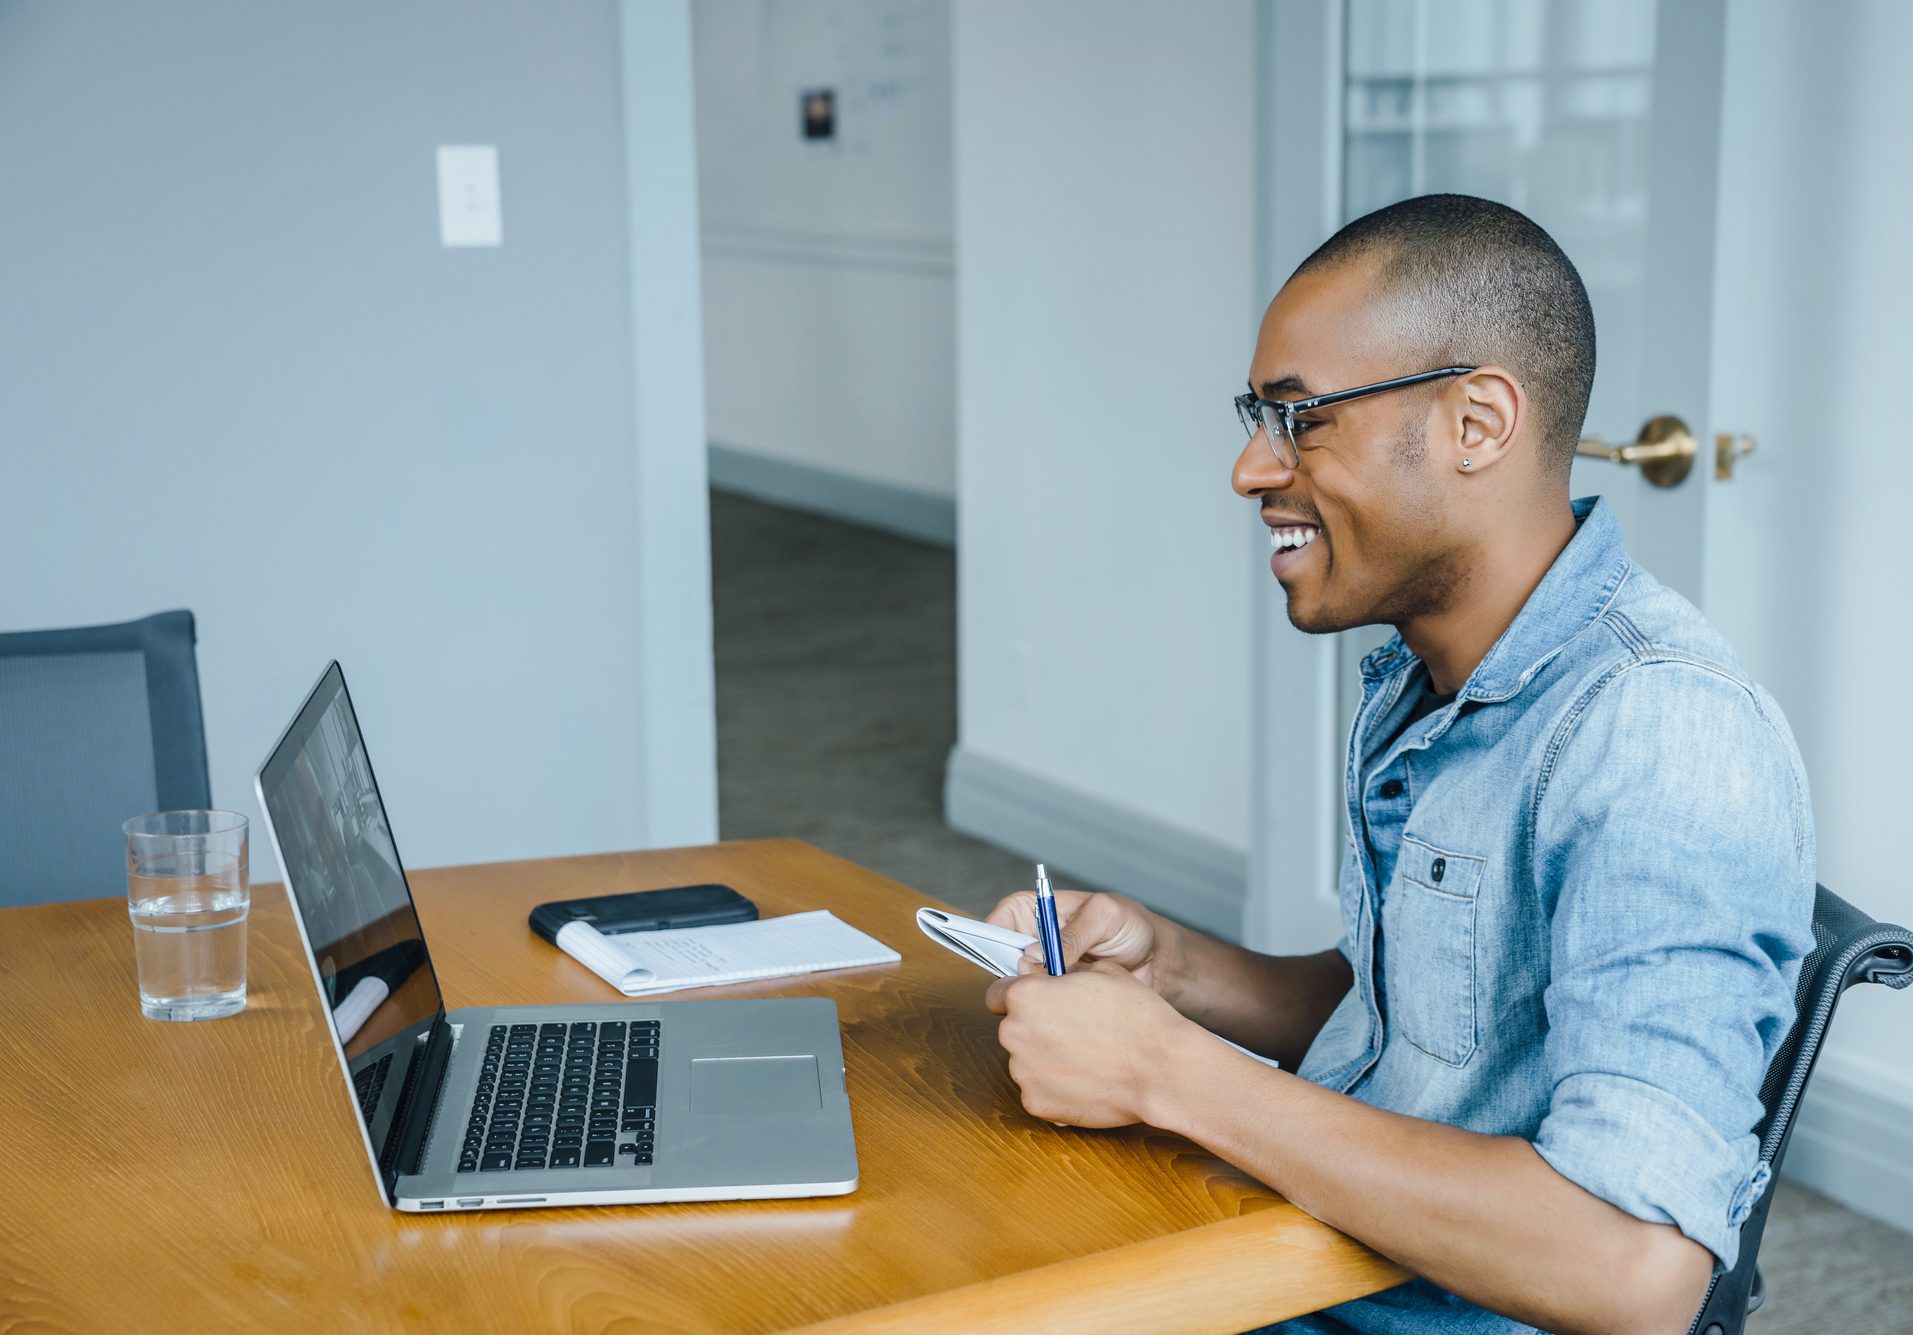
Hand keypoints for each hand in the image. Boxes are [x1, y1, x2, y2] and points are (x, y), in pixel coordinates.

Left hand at [984, 962, 1193, 1127]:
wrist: (1159, 1069)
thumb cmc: (1135, 1018)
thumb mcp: (1102, 972)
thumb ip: (1065, 971)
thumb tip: (1052, 973)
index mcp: (1025, 996)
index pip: (998, 993)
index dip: (1020, 996)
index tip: (1038, 1002)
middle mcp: (1014, 1033)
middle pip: (1013, 1028)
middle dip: (1035, 1028)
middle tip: (1074, 1030)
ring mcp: (1023, 1072)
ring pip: (1026, 1061)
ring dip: (1046, 1058)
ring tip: (1087, 1058)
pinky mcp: (1036, 1104)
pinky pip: (1038, 1090)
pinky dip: (1056, 1087)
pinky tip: (1087, 1080)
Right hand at [985, 887, 1179, 999]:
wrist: (1160, 962)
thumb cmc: (1133, 927)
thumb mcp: (1104, 918)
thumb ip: (1071, 935)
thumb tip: (1031, 957)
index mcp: (1040, 910)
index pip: (1001, 919)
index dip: (992, 937)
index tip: (998, 956)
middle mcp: (1036, 940)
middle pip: (1002, 956)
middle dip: (1009, 970)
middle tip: (1028, 981)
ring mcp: (1045, 970)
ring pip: (1019, 984)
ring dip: (1030, 992)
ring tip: (1054, 994)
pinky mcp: (1057, 995)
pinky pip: (1040, 1003)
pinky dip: (1046, 1007)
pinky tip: (1063, 1010)